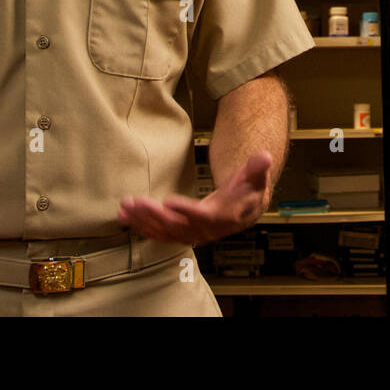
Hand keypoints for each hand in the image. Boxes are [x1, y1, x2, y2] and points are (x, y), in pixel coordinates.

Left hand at [118, 151, 271, 243]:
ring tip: (125, 209)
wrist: (245, 208)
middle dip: (155, 216)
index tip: (169, 202)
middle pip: (178, 226)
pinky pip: (159, 233)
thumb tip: (264, 155)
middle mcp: (206, 229)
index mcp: (224, 216)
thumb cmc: (248, 190)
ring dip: (143, 222)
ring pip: (165, 232)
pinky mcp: (182, 232)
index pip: (203, 216)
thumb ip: (257, 167)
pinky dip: (142, 227)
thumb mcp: (256, 176)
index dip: (186, 211)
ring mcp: (192, 233)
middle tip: (136, 203)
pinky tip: (125, 217)